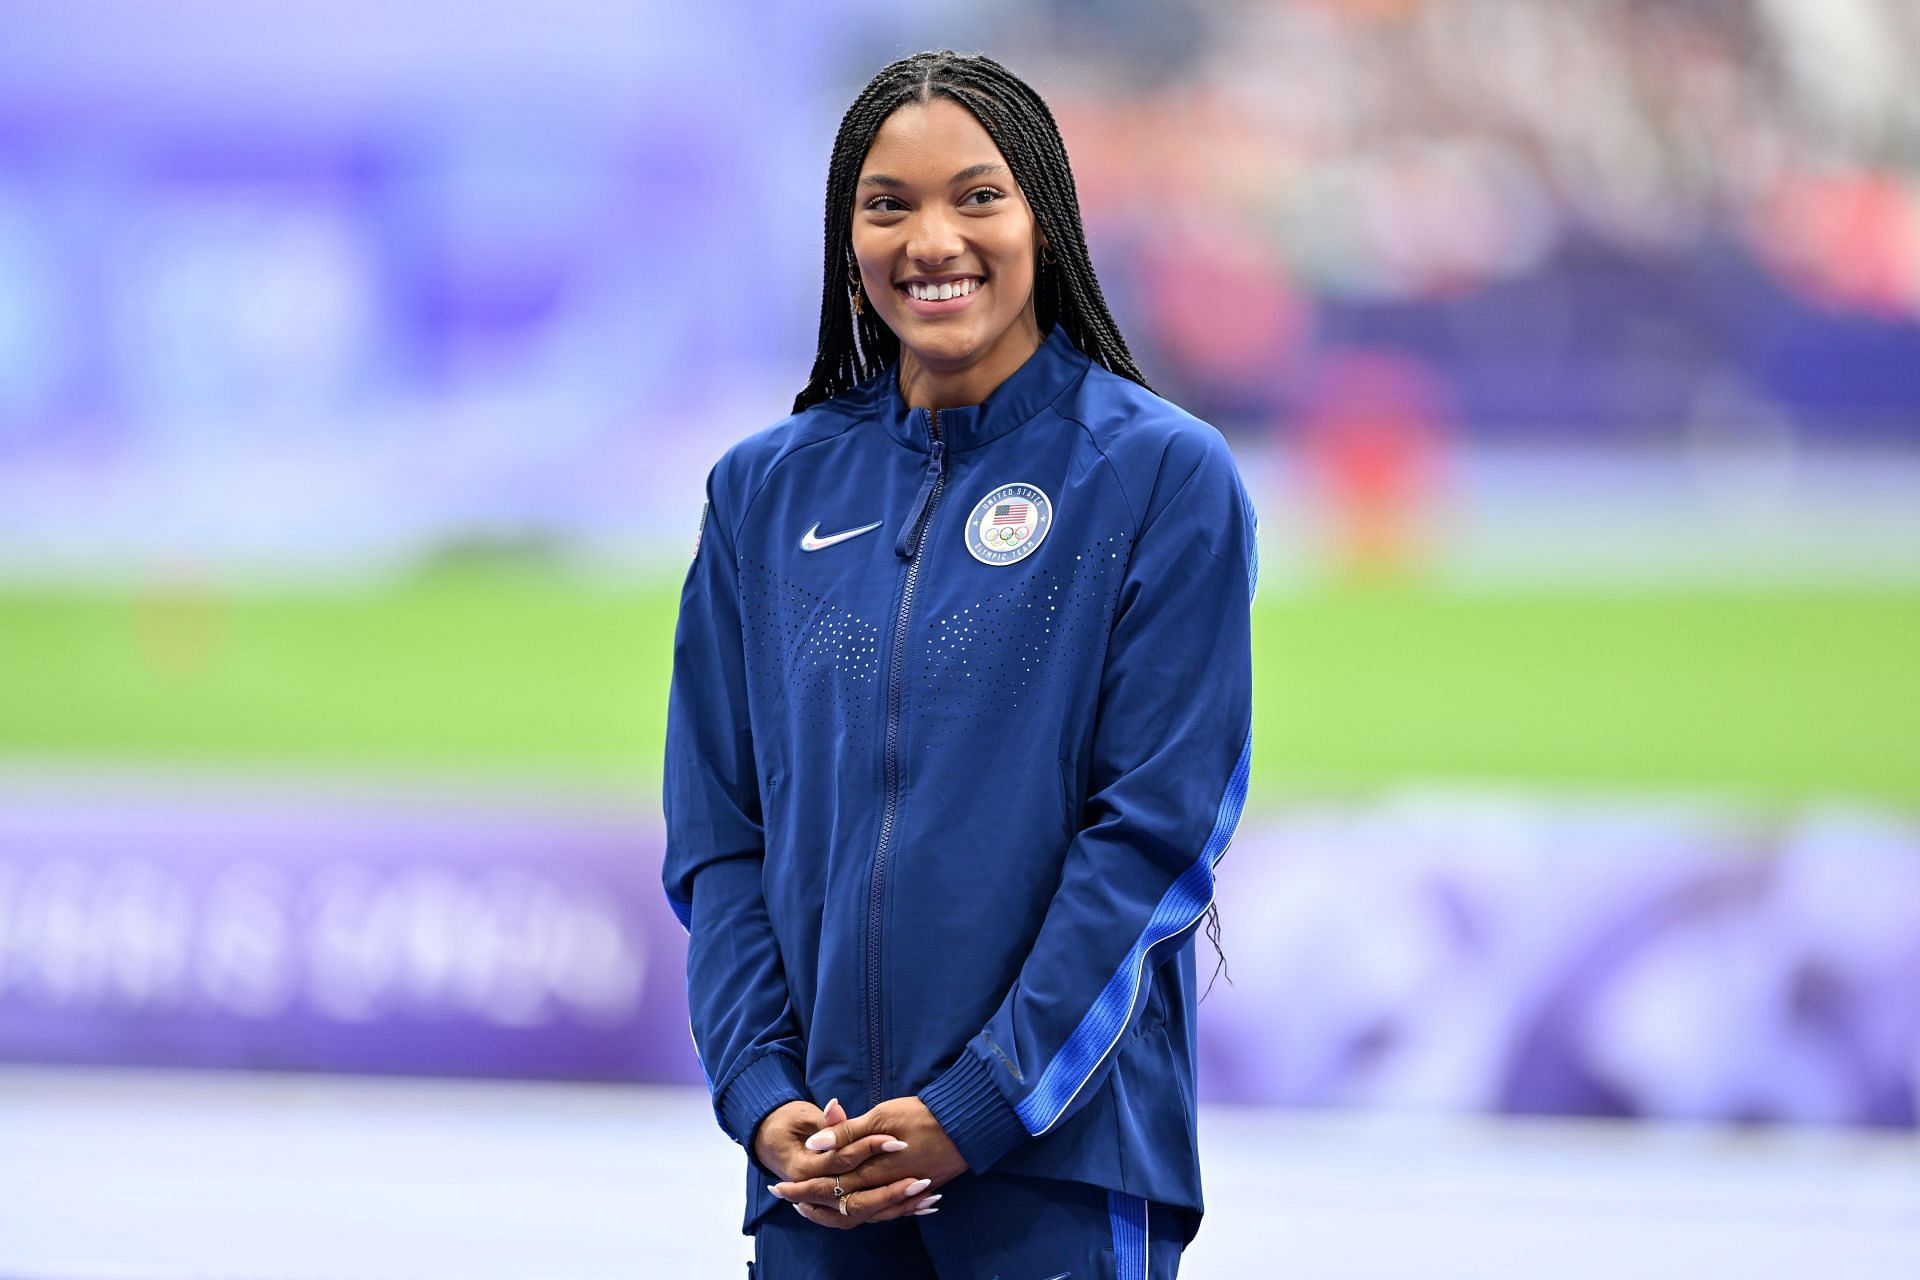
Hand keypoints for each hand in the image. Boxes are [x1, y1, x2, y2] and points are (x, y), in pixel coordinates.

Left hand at [770, 1096, 966, 1228]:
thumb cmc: (922, 1115)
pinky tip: (855, 1211)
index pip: (827, 1184)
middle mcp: (883, 1187)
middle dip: (810, 1202)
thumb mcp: (881, 1115)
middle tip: (786, 1199)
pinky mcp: (915, 1193)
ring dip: (834, 1212)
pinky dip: (864, 1213)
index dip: (801, 1188)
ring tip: (812, 1209)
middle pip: (839, 1203)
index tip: (779, 1187)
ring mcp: (900, 1193)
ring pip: (861, 1212)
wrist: (966, 1124)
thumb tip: (814, 1146)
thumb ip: (847, 1133)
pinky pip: (886, 1212)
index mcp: (871, 1168)